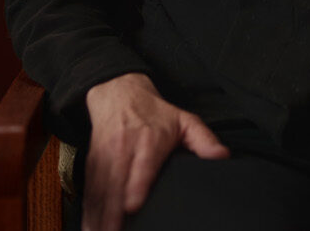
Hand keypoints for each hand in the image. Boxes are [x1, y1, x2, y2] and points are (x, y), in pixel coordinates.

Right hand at [82, 72, 228, 230]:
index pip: (142, 165)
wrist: (119, 93)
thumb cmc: (154, 113)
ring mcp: (105, 156)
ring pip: (100, 190)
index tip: (132, 206)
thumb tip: (221, 156)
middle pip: (116, 184)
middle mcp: (123, 149)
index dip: (136, 186)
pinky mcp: (92, 163)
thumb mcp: (184, 120)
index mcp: (149, 139)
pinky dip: (88, 210)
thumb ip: (204, 139)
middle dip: (112, 212)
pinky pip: (89, 190)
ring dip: (98, 215)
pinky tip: (90, 227)